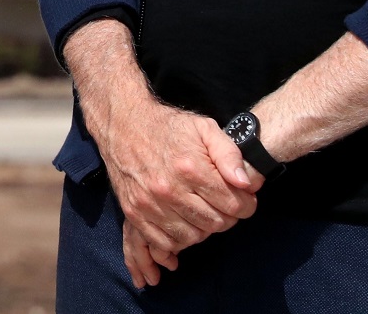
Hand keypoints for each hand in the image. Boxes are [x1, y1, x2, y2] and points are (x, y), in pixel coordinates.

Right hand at [91, 92, 255, 287]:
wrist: (121, 124)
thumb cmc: (166, 127)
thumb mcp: (204, 128)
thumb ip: (230, 154)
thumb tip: (246, 183)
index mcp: (190, 168)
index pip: (234, 206)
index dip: (246, 204)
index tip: (243, 198)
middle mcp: (169, 189)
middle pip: (215, 224)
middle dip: (227, 217)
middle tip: (223, 204)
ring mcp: (149, 203)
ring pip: (192, 237)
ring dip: (203, 228)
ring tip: (202, 211)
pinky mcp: (134, 212)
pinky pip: (164, 242)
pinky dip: (178, 239)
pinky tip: (183, 222)